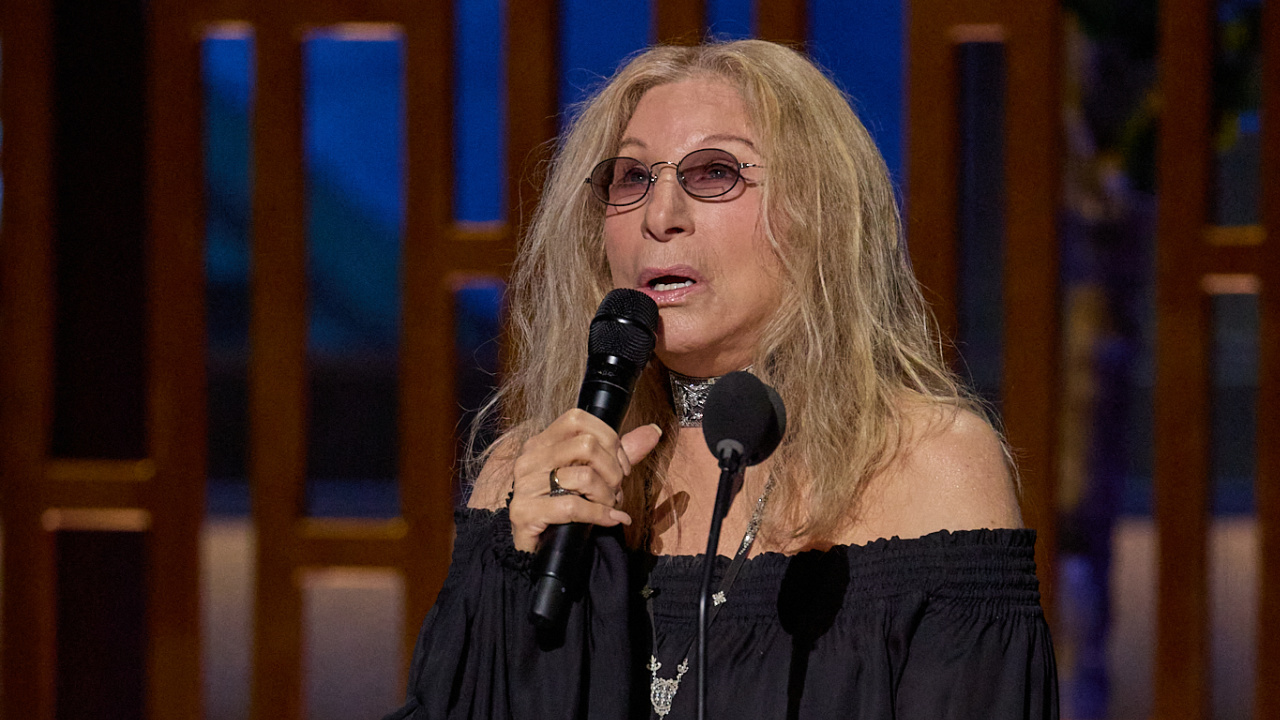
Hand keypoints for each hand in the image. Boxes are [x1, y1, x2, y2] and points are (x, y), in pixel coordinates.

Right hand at [506, 410, 661, 551]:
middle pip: (586, 445)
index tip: (621, 463)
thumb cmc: (563, 506)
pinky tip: (610, 520)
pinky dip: (600, 515)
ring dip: (607, 495)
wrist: (536, 548)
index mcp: (542, 442)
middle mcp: (530, 458)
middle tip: (616, 489)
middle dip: (613, 470)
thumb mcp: (591, 474)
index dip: (608, 438)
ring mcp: (525, 485)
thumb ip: (619, 453)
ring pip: (583, 476)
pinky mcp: (525, 511)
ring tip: (609, 505)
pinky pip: (573, 507)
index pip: (577, 419)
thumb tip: (653, 432)